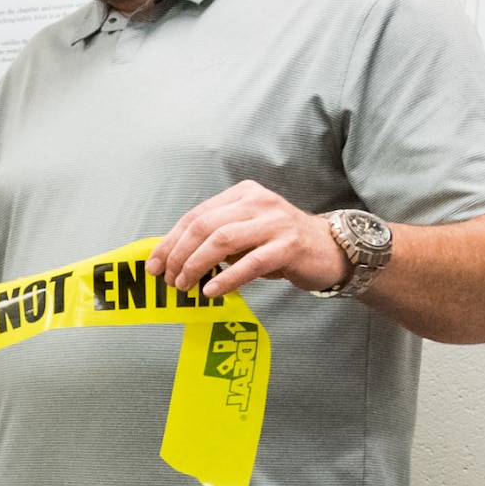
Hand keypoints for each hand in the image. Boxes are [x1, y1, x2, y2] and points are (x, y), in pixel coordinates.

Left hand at [148, 181, 348, 299]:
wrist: (330, 249)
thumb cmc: (280, 245)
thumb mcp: (245, 233)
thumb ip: (215, 239)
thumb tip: (173, 259)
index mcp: (242, 194)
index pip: (195, 215)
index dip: (170, 242)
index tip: (154, 265)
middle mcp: (258, 202)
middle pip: (204, 226)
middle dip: (179, 255)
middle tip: (168, 280)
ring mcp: (274, 222)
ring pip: (223, 241)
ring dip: (197, 266)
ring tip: (185, 286)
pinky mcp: (288, 245)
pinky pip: (250, 262)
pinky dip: (227, 278)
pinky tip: (211, 291)